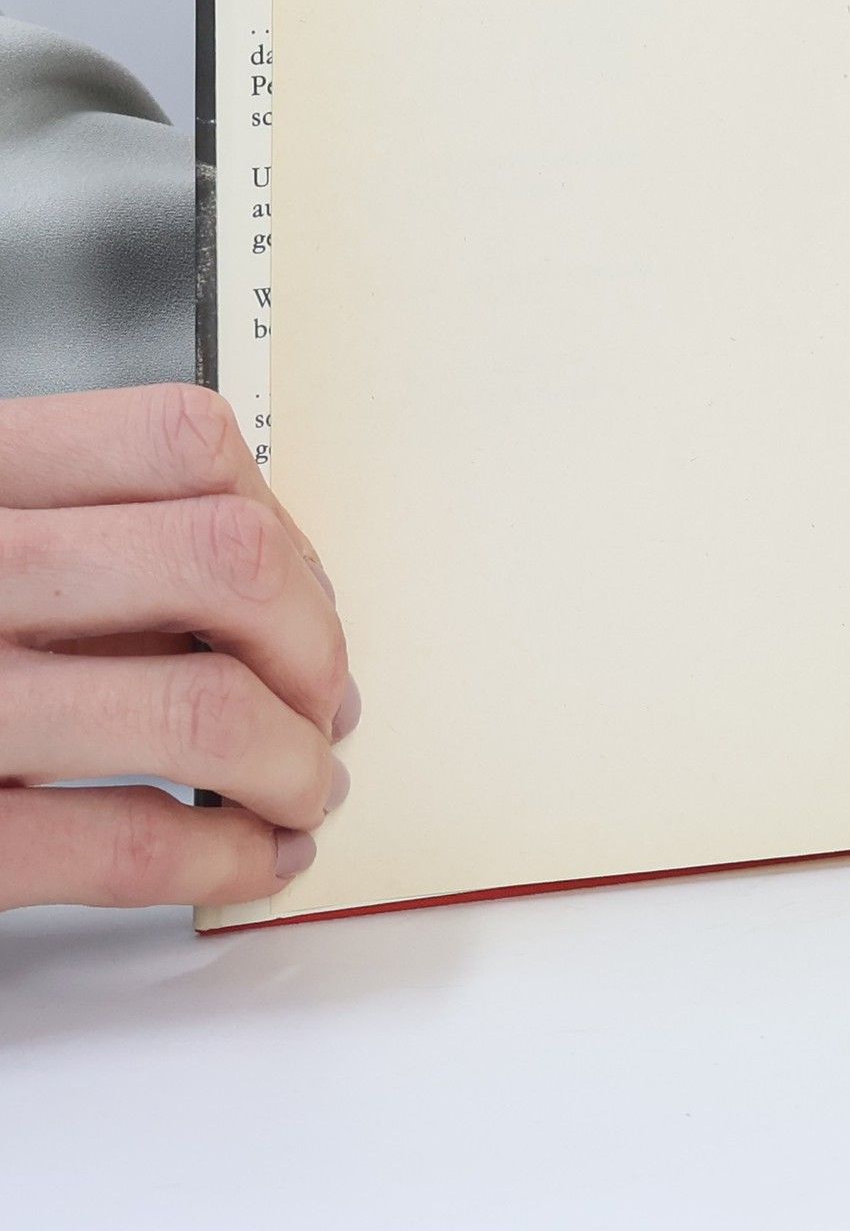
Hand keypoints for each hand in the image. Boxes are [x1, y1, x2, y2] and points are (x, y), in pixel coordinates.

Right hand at [0, 384, 354, 908]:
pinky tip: (247, 858)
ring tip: (300, 787)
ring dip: (291, 763)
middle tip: (322, 699)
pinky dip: (221, 858)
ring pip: (202, 709)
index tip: (302, 591)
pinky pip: (116, 845)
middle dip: (312, 646)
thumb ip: (77, 537)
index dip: (279, 520)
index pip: (182, 439)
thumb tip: (274, 590)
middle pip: (226, 566)